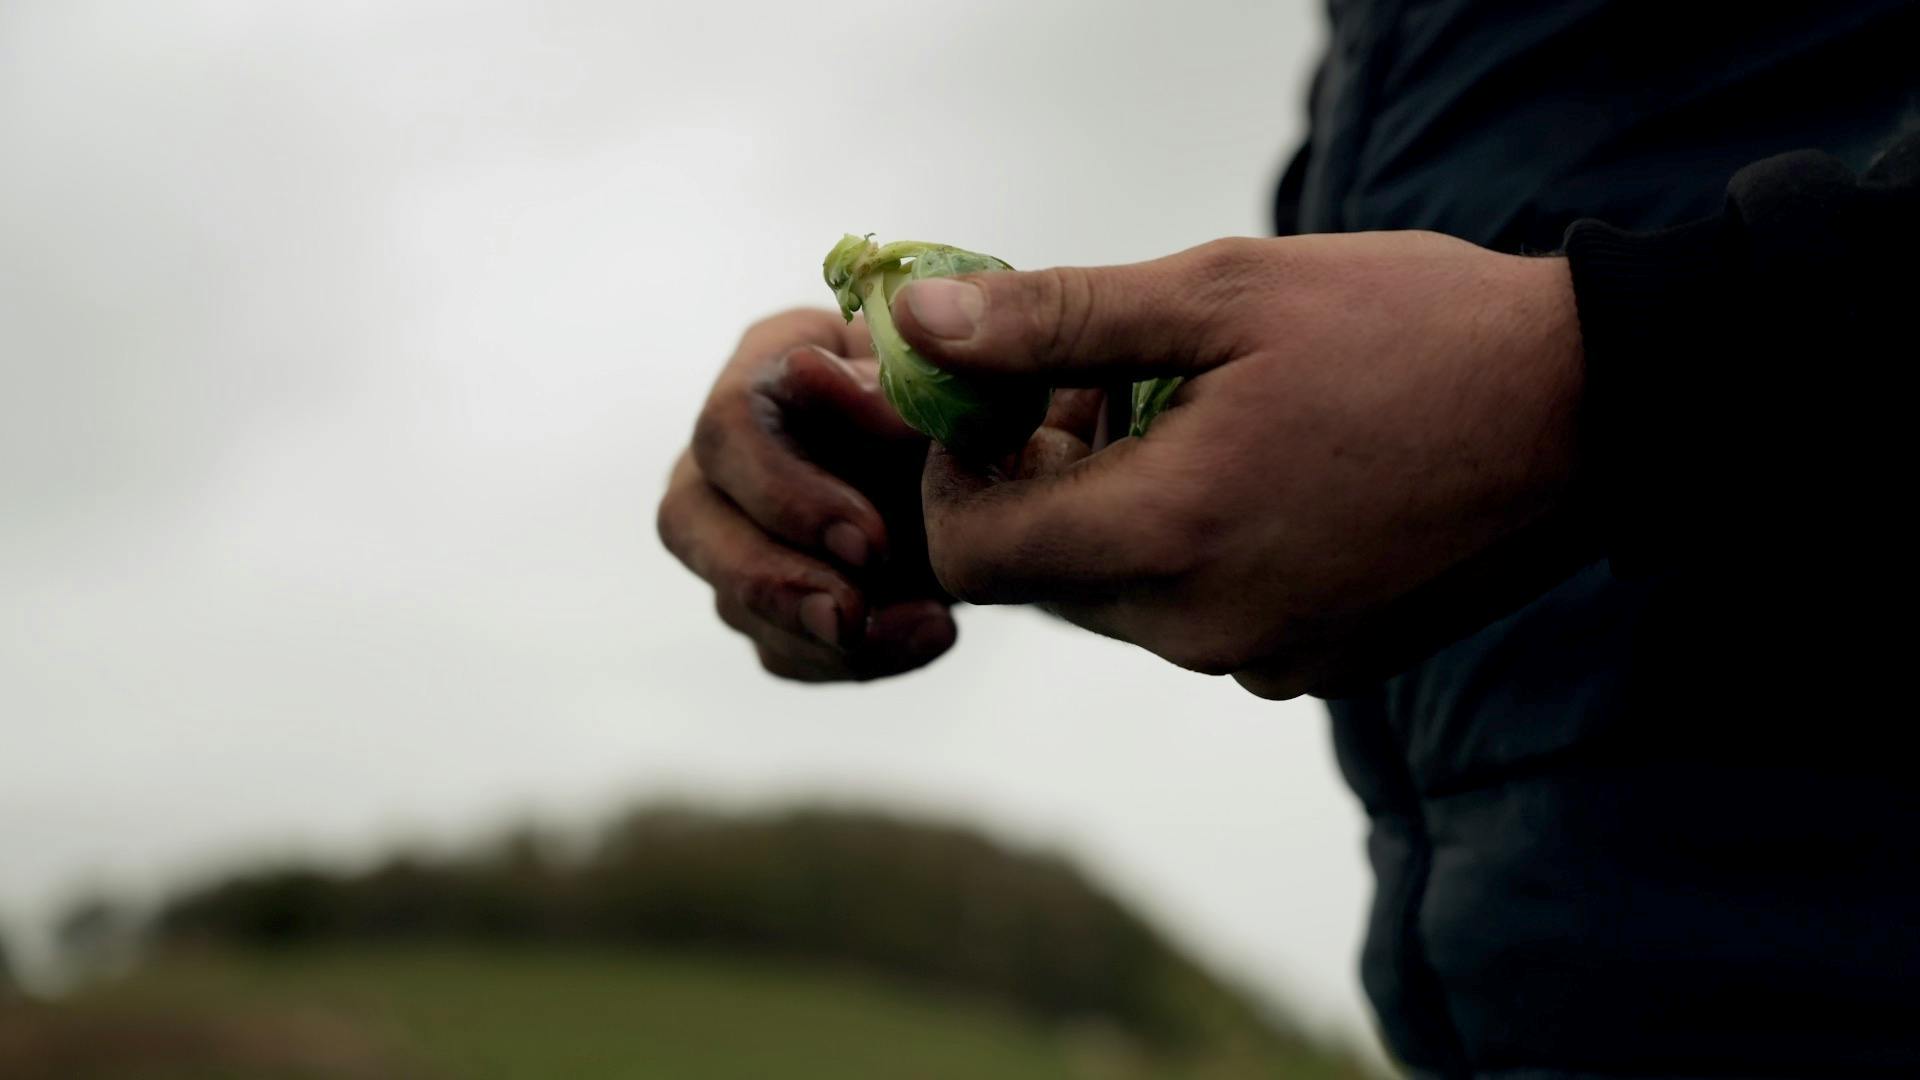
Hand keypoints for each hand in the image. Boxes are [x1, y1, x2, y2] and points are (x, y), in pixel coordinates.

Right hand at [656, 308, 956, 680]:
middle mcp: (736, 446)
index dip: (786, 492)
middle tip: (850, 617)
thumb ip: (891, 383)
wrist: (1021, 472)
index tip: (869, 542)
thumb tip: (807, 373)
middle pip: (688, 519)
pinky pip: (783, 650)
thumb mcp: (962, 387)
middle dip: (771, 579)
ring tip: (931, 626)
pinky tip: (932, 632)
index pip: (729, 424)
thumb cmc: (988, 408)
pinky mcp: (773, 597)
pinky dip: (853, 659)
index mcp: (775, 362)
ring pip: (730, 598)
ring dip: (820, 633)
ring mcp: (741, 527)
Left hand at [894, 232, 1587, 698]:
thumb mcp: (1221, 293)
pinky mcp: (1318, 665)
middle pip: (1044, 577)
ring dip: (1117, 506)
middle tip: (1101, 377)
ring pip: (1120, 596)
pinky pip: (1198, 614)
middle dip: (1041, 476)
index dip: (955, 476)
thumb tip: (917, 330)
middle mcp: (1206, 630)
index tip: (998, 399)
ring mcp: (1268, 660)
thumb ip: (1052, 319)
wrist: (1598, 406)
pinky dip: (1188, 545)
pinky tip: (1251, 463)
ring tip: (1191, 406)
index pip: (973, 555)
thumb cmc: (1411, 328)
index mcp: (1171, 538)